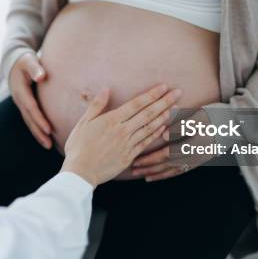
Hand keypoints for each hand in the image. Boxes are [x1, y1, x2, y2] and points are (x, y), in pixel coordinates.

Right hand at [9, 52, 52, 148]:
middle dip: (39, 132)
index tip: (49, 129)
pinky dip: (37, 129)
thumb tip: (41, 76)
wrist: (14, 63)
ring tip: (48, 146)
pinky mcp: (24, 106)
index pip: (31, 107)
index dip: (39, 119)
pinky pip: (30, 120)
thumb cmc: (25, 61)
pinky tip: (45, 137)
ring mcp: (21, 104)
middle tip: (49, 144)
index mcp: (21, 90)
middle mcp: (19, 100)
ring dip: (38, 134)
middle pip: (29, 119)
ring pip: (29, 122)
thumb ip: (35, 68)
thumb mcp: (29, 61)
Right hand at [61, 84, 181, 186]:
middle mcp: (123, 130)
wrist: (81, 172)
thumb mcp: (84, 122)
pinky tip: (164, 126)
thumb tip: (106, 89)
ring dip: (164, 116)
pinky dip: (156, 133)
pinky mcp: (130, 156)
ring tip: (176, 107)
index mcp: (112, 120)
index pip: (136, 104)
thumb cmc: (79, 146)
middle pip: (148, 113)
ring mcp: (128, 144)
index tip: (163, 86)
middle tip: (178, 92)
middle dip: (164, 101)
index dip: (151, 94)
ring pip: (150, 127)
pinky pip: (146, 142)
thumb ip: (97, 105)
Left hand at [132, 108, 215, 181]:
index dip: (150, 158)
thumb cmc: (216, 116)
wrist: (237, 124)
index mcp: (192, 145)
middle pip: (167, 165)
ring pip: (173, 170)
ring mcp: (197, 160)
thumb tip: (163, 134)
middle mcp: (194, 156)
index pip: (166, 155)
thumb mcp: (199, 116)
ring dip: (157, 174)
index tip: (136, 160)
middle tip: (133, 170)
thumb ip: (181, 125)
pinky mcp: (200, 160)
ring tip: (144, 176)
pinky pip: (182, 170)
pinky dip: (169, 174)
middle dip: (149, 168)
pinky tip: (161, 175)